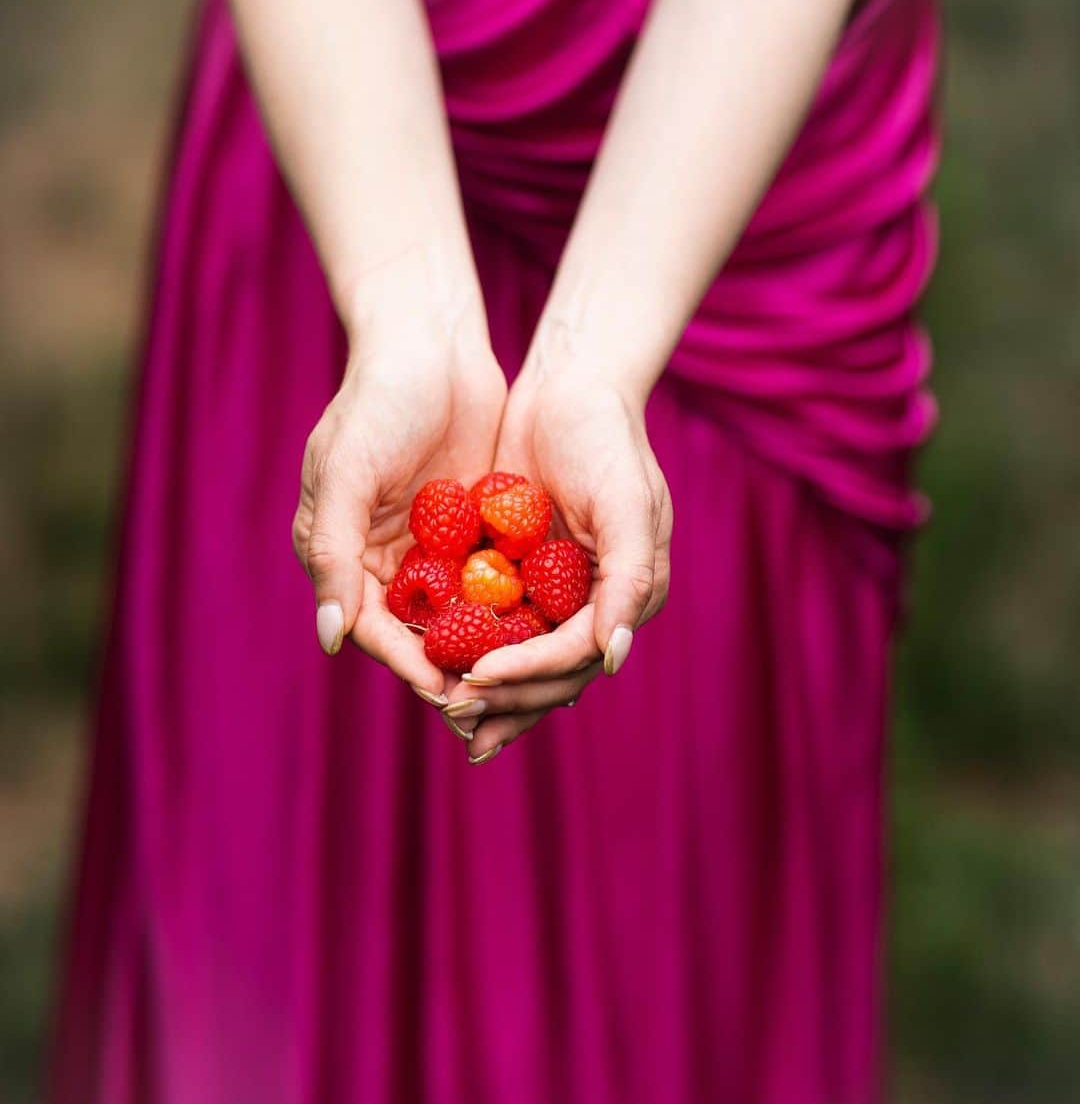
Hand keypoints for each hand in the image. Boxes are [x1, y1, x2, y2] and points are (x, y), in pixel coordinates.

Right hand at [292, 304, 504, 697]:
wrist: (430, 341)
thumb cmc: (376, 401)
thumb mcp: (345, 472)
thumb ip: (332, 553)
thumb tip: (330, 639)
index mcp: (340, 552)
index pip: (373, 629)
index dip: (407, 664)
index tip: (445, 691)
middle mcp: (382, 559)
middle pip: (417, 635)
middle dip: (451, 670)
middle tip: (489, 705)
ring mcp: (428, 546)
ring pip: (458, 616)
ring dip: (484, 649)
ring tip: (521, 680)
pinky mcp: (469, 529)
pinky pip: (489, 581)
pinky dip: (510, 606)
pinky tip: (543, 631)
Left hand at [443, 363, 672, 758]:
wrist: (570, 386)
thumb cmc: (606, 438)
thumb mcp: (627, 504)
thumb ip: (628, 579)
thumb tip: (614, 659)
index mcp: (630, 594)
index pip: (575, 654)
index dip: (528, 673)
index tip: (477, 678)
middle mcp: (597, 602)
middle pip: (551, 673)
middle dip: (505, 699)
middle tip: (455, 717)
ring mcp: (558, 590)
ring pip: (523, 658)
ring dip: (490, 692)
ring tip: (449, 717)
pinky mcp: (523, 572)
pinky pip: (497, 624)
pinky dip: (472, 650)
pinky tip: (437, 669)